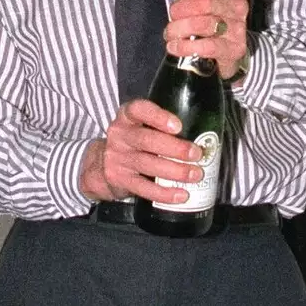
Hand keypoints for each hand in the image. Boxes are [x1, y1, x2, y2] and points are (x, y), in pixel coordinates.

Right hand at [79, 100, 204, 203]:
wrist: (101, 164)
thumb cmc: (133, 141)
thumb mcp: (140, 126)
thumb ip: (161, 126)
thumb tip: (204, 136)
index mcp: (127, 117)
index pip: (138, 110)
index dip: (158, 116)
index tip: (178, 126)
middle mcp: (119, 135)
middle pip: (147, 140)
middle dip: (175, 148)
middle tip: (197, 154)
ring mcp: (117, 158)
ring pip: (147, 164)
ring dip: (175, 171)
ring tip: (195, 174)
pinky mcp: (119, 179)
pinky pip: (143, 188)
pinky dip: (164, 193)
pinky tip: (180, 195)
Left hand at [165, 0, 249, 79]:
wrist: (223, 49)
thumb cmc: (209, 14)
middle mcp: (238, 6)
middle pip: (206, 2)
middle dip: (180, 10)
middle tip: (172, 17)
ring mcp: (238, 29)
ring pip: (204, 24)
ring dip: (179, 30)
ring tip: (170, 34)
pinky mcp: (234, 50)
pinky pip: (208, 47)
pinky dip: (185, 47)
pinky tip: (175, 46)